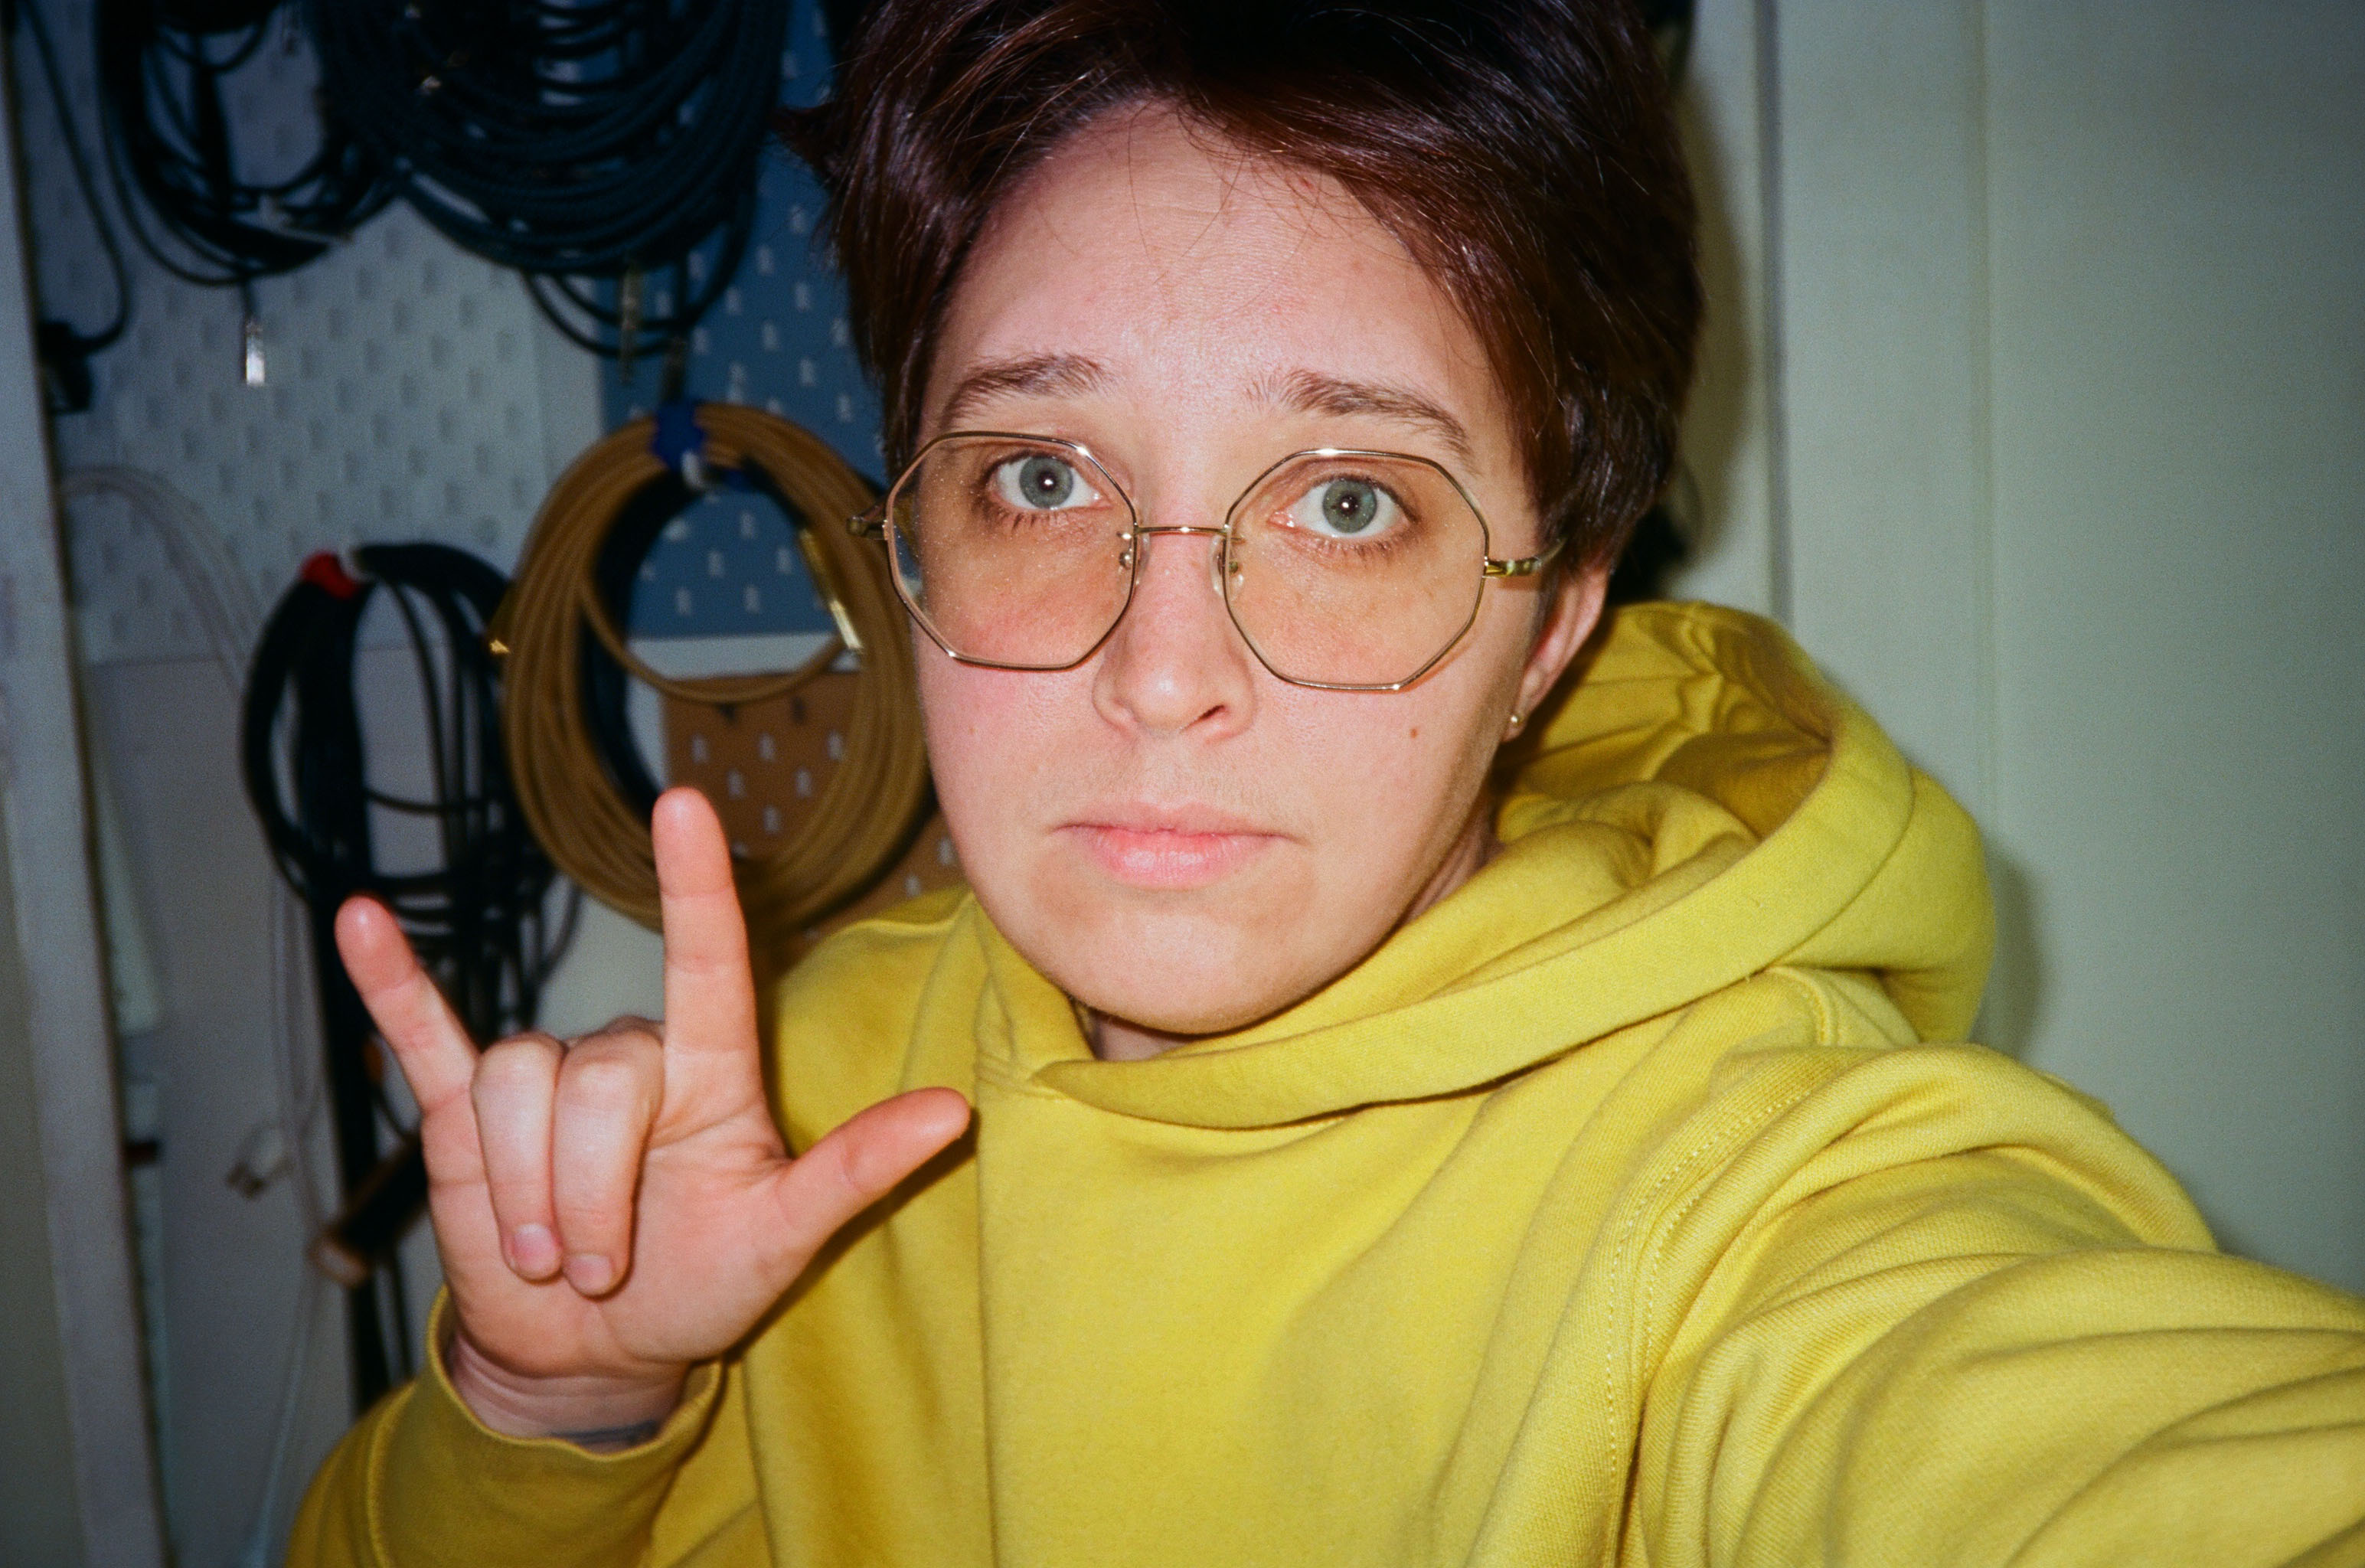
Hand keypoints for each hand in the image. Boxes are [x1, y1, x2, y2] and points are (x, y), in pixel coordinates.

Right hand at [335, 787, 969, 1439]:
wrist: (593, 1346)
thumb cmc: (701, 1281)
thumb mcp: (783, 1238)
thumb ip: (856, 1171)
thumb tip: (954, 1113)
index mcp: (709, 1071)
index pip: (706, 960)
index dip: (694, 885)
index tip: (682, 805)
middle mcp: (628, 1056)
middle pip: (596, 1079)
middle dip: (592, 1194)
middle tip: (604, 1266)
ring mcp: (543, 1076)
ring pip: (517, 1087)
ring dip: (526, 1194)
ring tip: (551, 1256)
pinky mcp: (464, 1108)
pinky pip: (422, 1032)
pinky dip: (389, 983)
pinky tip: (358, 920)